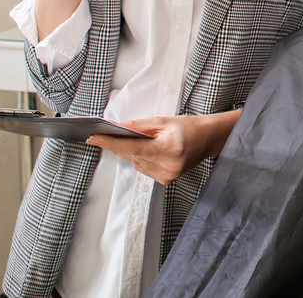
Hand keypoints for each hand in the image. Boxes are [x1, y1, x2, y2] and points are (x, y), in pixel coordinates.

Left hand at [86, 111, 240, 185]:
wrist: (208, 139)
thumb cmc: (189, 128)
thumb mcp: (164, 121)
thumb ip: (138, 126)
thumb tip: (116, 127)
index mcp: (169, 148)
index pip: (131, 147)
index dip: (110, 142)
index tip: (94, 137)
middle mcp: (168, 166)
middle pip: (131, 156)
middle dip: (119, 144)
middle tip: (108, 133)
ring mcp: (167, 175)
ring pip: (135, 163)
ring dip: (133, 151)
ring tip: (147, 140)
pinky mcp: (165, 180)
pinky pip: (143, 168)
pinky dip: (142, 158)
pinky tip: (153, 150)